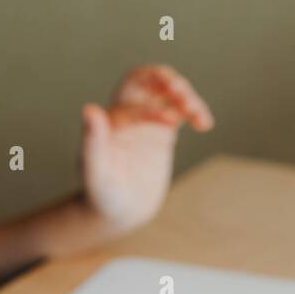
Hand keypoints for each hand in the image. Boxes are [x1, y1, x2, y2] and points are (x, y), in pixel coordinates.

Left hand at [81, 64, 213, 233]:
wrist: (119, 212)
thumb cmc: (102, 195)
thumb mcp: (96, 173)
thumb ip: (92, 143)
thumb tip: (89, 110)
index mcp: (111, 116)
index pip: (133, 96)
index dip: (152, 104)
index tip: (169, 122)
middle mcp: (128, 112)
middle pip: (149, 80)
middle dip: (167, 80)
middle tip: (182, 95)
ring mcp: (147, 121)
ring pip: (169, 94)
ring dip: (186, 96)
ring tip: (199, 115)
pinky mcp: (163, 132)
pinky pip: (180, 111)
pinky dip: (194, 111)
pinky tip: (204, 123)